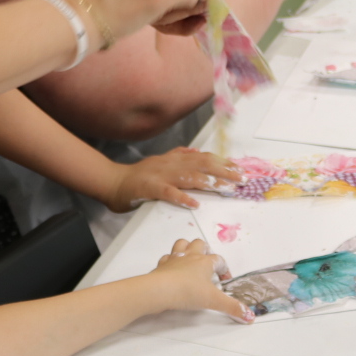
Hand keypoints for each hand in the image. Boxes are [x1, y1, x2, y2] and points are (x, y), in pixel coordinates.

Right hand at [105, 148, 241, 211]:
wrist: (113, 182)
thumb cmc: (138, 176)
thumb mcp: (161, 161)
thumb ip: (178, 156)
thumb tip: (196, 151)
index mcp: (175, 158)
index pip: (204, 158)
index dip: (223, 162)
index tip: (240, 169)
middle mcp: (171, 164)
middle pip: (203, 164)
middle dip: (225, 171)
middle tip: (242, 179)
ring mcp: (161, 175)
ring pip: (190, 176)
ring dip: (210, 182)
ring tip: (227, 188)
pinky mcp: (150, 188)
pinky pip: (168, 193)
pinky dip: (182, 197)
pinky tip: (194, 203)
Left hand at [149, 237, 251, 321]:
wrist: (160, 290)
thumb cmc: (188, 291)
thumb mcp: (214, 301)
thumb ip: (232, 308)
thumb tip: (249, 316)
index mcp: (205, 262)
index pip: (219, 260)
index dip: (224, 269)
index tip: (224, 281)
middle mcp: (190, 257)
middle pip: (200, 244)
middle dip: (205, 250)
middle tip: (208, 262)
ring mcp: (175, 259)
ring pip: (182, 244)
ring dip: (187, 248)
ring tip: (190, 257)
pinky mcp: (161, 266)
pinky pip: (166, 257)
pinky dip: (170, 261)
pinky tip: (172, 269)